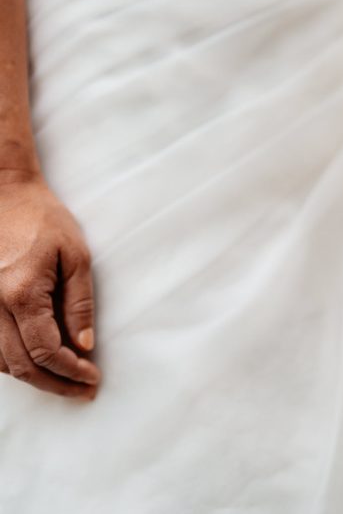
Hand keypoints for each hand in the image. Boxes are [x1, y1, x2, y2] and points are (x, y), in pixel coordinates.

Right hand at [0, 172, 99, 398]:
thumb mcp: (76, 256)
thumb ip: (80, 303)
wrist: (2, 193)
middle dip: (55, 384)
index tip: (92, 379)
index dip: (71, 372)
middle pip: (21, 366)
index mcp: (22, 294)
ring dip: (32, 377)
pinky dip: (10, 362)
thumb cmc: (42, 219)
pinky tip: (33, 362)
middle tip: (82, 391)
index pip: (47, 352)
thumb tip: (85, 345)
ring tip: (64, 379)